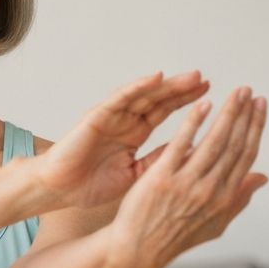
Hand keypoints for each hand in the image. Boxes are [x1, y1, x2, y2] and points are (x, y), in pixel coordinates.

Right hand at [34, 69, 210, 209]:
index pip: (164, 113)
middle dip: (182, 90)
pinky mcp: (96, 116)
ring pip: (144, 95)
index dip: (186, 104)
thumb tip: (189, 154)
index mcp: (133, 135)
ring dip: (168, 85)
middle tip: (207, 80)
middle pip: (158, 100)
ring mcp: (111, 116)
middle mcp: (124, 121)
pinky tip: (156, 78)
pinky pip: (119, 98)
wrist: (58, 190)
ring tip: (192, 77)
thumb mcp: (134, 175)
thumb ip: (157, 161)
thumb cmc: (88, 185)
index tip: (210, 97)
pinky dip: (137, 87)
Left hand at [105, 86, 268, 267]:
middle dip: (245, 115)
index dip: (255, 129)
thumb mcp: (214, 225)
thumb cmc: (173, 237)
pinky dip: (194, 122)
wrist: (137, 250)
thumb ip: (239, 200)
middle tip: (250, 91)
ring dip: (228, 113)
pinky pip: (181, 143)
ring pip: (214, 141)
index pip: (246, 156)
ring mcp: (186, 183)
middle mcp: (210, 190)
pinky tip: (203, 104)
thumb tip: (262, 177)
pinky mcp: (163, 177)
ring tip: (235, 92)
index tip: (260, 107)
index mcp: (224, 198)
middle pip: (234, 144)